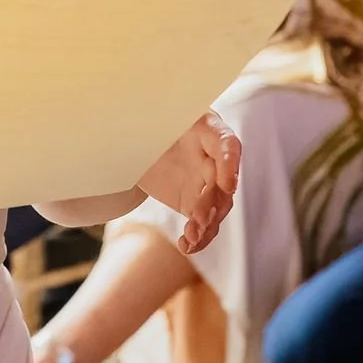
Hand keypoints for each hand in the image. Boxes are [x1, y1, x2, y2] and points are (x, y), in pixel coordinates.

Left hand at [137, 110, 241, 253]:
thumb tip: (133, 123)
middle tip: (199, 218)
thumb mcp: (150, 116)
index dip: (230, 165)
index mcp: (208, 130)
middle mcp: (213, 159)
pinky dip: (197, 237)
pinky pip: (202, 223)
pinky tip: (186, 246)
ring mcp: (205, 183)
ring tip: (191, 237)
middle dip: (213, 202)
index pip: (227, 144)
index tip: (228, 185)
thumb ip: (149, 122)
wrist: (141, 138)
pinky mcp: (193, 203)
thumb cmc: (151, 121)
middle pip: (222, 183)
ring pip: (216, 208)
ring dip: (207, 224)